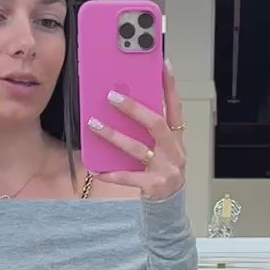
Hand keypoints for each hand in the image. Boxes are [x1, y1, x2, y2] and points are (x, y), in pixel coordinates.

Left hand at [89, 62, 185, 201]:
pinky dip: (112, 174)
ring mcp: (165, 168)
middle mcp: (174, 150)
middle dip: (133, 109)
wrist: (170, 205)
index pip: (175, 106)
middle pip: (155, 123)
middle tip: (111, 97)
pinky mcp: (154, 185)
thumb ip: (151, 129)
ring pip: (137, 148)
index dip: (170, 86)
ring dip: (114, 136)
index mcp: (176, 137)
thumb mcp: (163, 147)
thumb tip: (127, 102)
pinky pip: (129, 177)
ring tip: (93, 125)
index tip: (163, 64)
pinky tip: (97, 169)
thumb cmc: (163, 170)